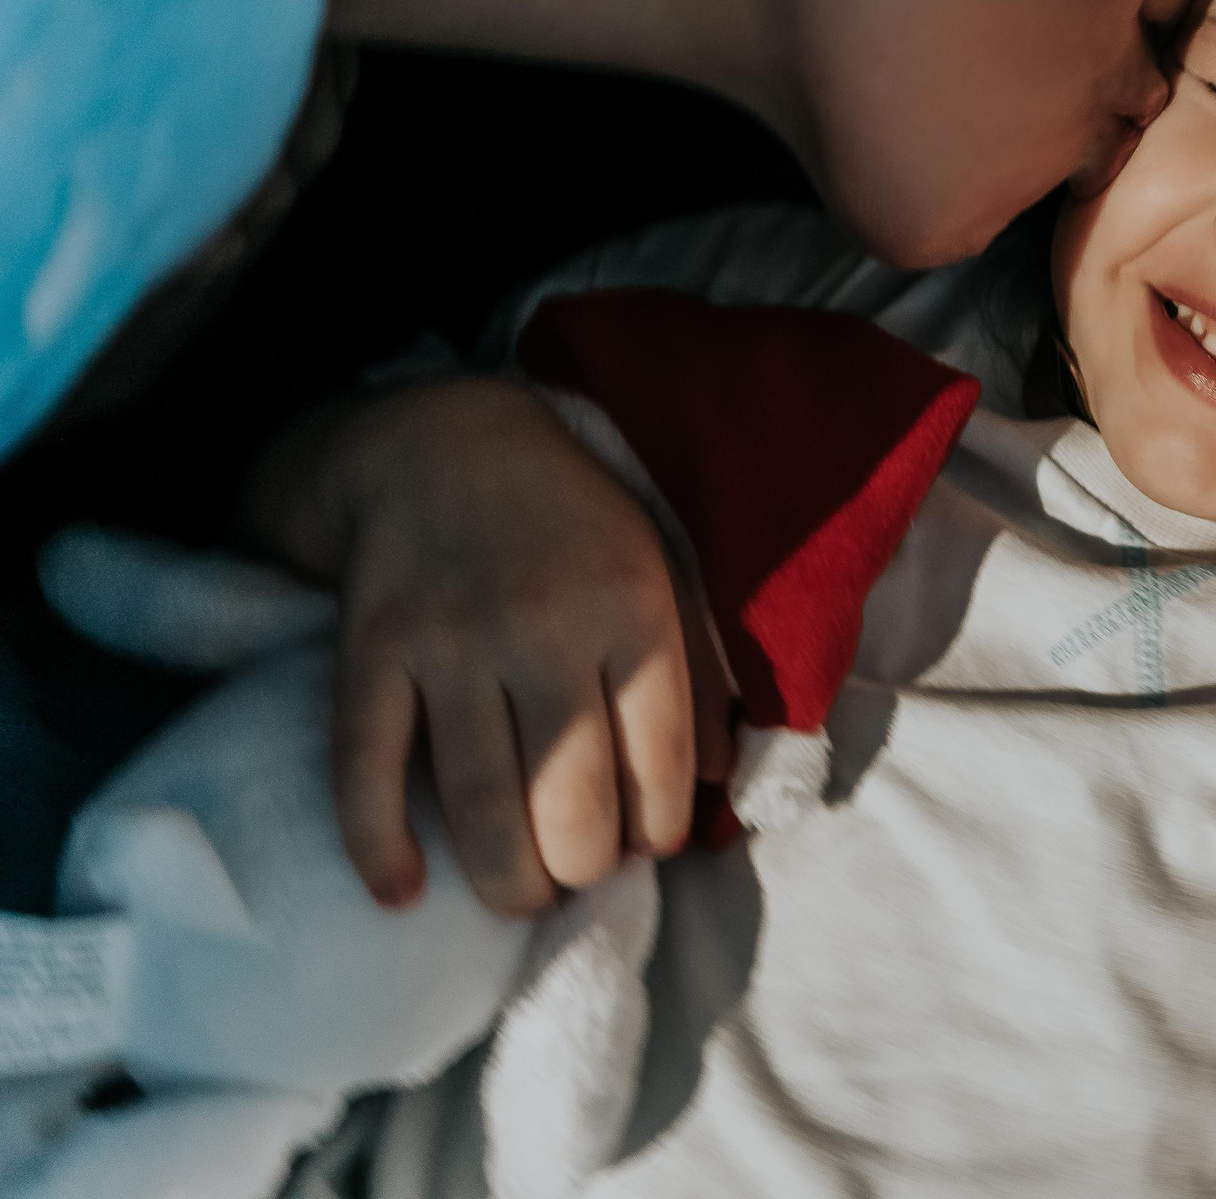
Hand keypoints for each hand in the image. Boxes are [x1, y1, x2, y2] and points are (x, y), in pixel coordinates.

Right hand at [241, 377, 731, 915]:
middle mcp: (545, 629)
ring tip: (519, 899)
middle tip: (576, 876)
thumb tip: (720, 780)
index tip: (646, 848)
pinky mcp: (371, 651)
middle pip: (570, 796)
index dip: (657, 826)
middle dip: (581, 865)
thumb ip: (697, 670)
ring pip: (480, 800)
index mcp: (632, 608)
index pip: (659, 758)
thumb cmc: (569, 522)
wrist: (439, 443)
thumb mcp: (660, 570)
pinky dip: (379, 844)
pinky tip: (403, 894)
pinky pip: (367, 767)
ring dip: (504, 878)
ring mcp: (451, 642)